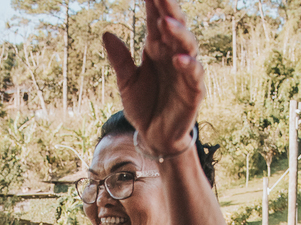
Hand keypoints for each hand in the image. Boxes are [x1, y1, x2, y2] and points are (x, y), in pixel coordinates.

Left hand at [103, 0, 202, 157]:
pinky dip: (188, 65)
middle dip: (168, 8)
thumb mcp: (127, 83)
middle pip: (174, 25)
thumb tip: (106, 34)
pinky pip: (194, 75)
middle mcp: (173, 54)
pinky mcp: (193, 91)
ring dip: (178, 32)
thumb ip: (120, 60)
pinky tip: (178, 59)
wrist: (154, 136)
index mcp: (157, 48)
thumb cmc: (144, 106)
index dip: (153, 2)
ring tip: (165, 21)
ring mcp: (186, 71)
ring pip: (187, 45)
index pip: (156, 20)